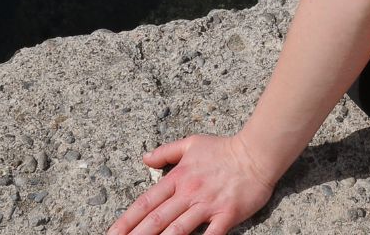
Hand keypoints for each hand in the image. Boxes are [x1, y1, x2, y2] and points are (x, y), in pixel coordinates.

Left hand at [107, 134, 275, 234]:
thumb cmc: (224, 149)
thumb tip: (145, 158)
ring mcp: (207, 205)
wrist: (258, 152)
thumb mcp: (193, 143)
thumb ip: (167, 151)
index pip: (146, 202)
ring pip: (177, 231)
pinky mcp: (226, 215)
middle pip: (156, 220)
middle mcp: (189, 192)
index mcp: (179, 177)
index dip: (127, 220)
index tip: (111, 234)